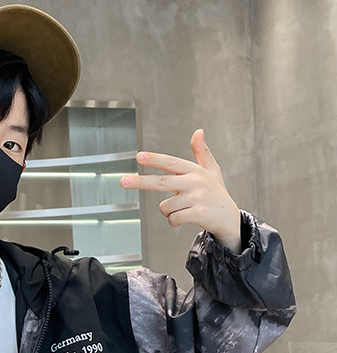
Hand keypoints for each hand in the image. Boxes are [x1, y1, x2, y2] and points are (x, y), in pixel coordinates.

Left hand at [120, 129, 241, 253]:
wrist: (229, 219)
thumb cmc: (216, 194)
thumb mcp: (211, 171)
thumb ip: (202, 152)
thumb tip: (198, 131)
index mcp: (195, 171)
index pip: (171, 162)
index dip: (154, 159)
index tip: (139, 156)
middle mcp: (195, 182)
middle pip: (161, 182)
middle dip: (140, 181)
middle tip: (123, 181)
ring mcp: (197, 198)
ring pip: (165, 206)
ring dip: (168, 212)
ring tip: (183, 210)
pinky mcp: (198, 213)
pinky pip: (173, 218)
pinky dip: (174, 221)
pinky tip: (184, 219)